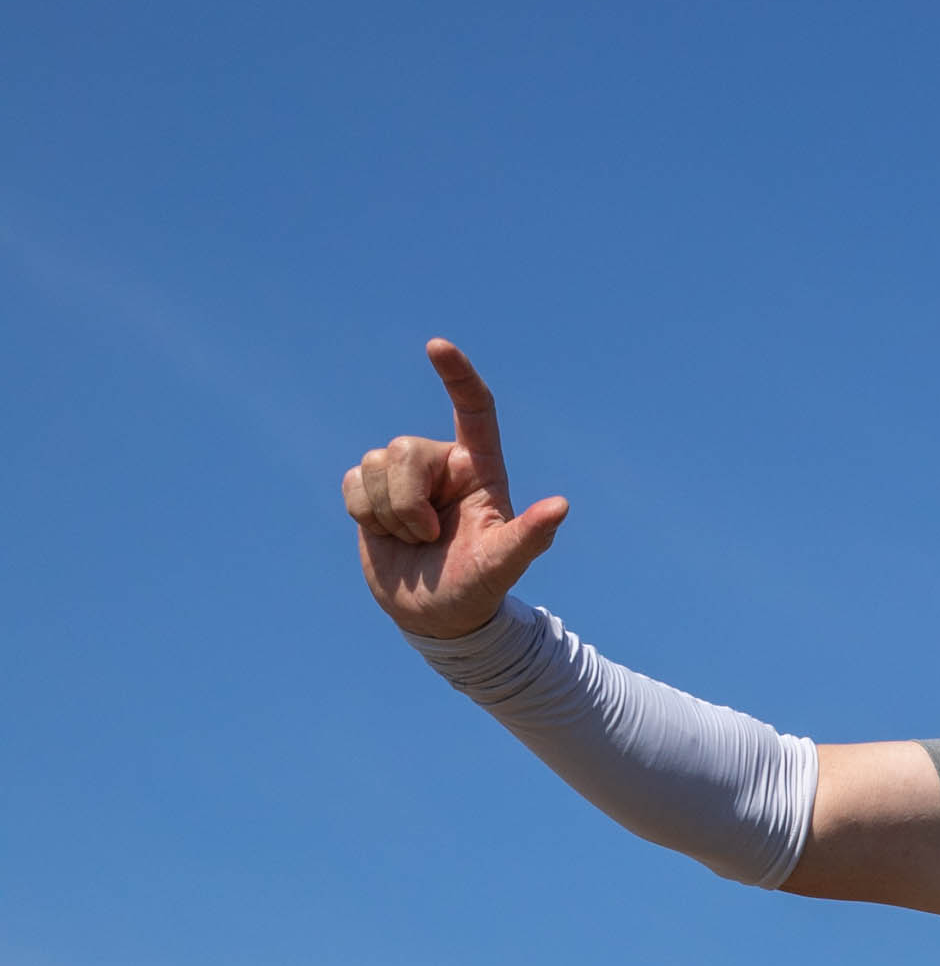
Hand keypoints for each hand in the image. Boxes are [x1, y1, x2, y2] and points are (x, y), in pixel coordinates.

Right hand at [341, 339, 569, 637]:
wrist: (437, 617)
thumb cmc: (477, 589)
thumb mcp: (504, 566)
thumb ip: (530, 536)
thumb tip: (561, 507)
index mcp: (479, 470)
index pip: (474, 410)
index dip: (457, 375)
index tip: (437, 347)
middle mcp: (442, 465)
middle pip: (405, 449)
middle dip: (408, 501)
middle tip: (429, 537)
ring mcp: (406, 477)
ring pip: (375, 463)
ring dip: (388, 512)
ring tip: (412, 540)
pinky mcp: (372, 491)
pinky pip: (353, 481)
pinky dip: (364, 512)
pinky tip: (384, 533)